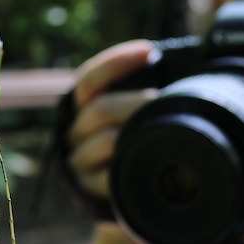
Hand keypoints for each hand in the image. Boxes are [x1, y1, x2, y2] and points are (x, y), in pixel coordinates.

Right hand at [66, 40, 158, 197]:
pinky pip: (108, 176)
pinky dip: (130, 165)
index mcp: (82, 106)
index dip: (116, 62)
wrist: (129, 192)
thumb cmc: (136, 139)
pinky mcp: (90, 188)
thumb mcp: (133, 110)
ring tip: (165, 130)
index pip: (90, 79)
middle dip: (136, 104)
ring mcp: (80, 161)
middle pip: (100, 109)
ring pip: (105, 141)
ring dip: (135, 133)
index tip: (148, 51)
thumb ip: (143, 85)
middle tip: (166, 103)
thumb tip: (167, 59)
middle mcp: (75, 131)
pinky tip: (148, 159)